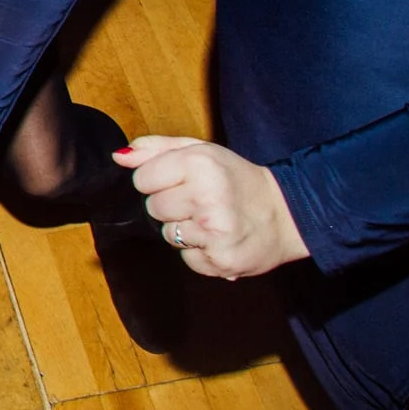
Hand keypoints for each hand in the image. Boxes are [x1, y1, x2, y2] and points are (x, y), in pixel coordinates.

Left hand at [119, 136, 310, 278]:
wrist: (289, 214)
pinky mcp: (220, 259)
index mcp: (198, 163)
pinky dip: (200, 252)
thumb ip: (156, 150)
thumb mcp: (201, 151)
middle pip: (153, 207)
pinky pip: (186, 258)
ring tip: (213, 220)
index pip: (142, 179)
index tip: (182, 182)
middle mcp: (206, 196)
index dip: (158, 181)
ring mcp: (214, 231)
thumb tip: (119, 157)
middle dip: (171, 206)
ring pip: (168, 234)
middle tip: (201, 202)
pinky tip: (220, 239)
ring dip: (185, 230)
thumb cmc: (238, 180)